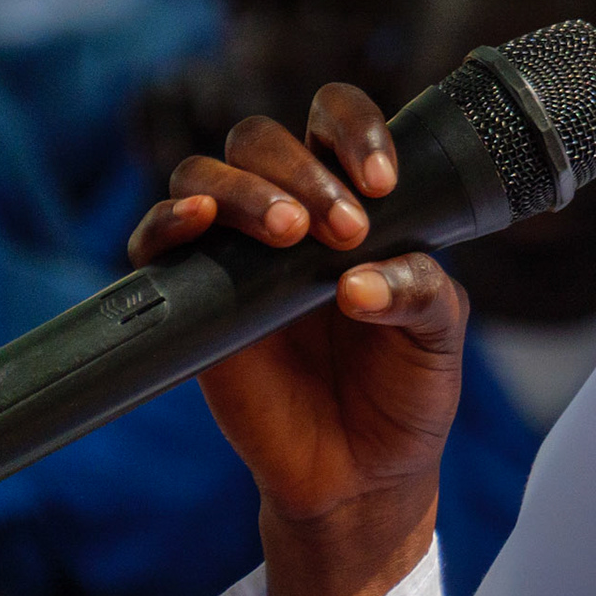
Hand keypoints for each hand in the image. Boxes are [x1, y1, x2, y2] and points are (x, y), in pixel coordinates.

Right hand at [128, 83, 467, 595]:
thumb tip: (355, 281)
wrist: (361, 475)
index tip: (381, 182)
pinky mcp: (191, 298)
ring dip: (246, 191)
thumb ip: (418, 290)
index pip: (334, 120)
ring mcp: (233, 253)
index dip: (353, 129)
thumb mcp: (439, 336)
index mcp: (353, 202)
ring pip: (206, 174)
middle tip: (345, 231)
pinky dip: (170, 220)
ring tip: (288, 235)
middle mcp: (287, 214)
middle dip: (303, 171)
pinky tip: (199, 222)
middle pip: (262, 140)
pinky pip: (157, 240)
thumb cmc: (404, 389)